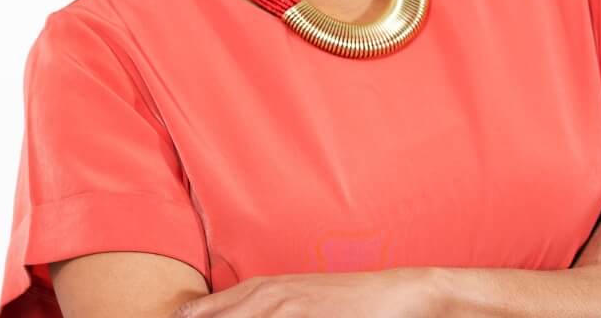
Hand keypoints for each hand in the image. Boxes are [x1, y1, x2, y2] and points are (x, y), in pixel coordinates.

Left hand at [174, 266, 435, 317]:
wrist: (397, 294)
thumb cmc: (352, 300)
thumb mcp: (310, 298)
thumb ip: (282, 306)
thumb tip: (256, 311)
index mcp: (279, 286)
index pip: (228, 301)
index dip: (203, 311)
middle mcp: (282, 294)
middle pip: (232, 310)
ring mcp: (297, 308)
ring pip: (250, 315)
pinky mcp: (313, 317)